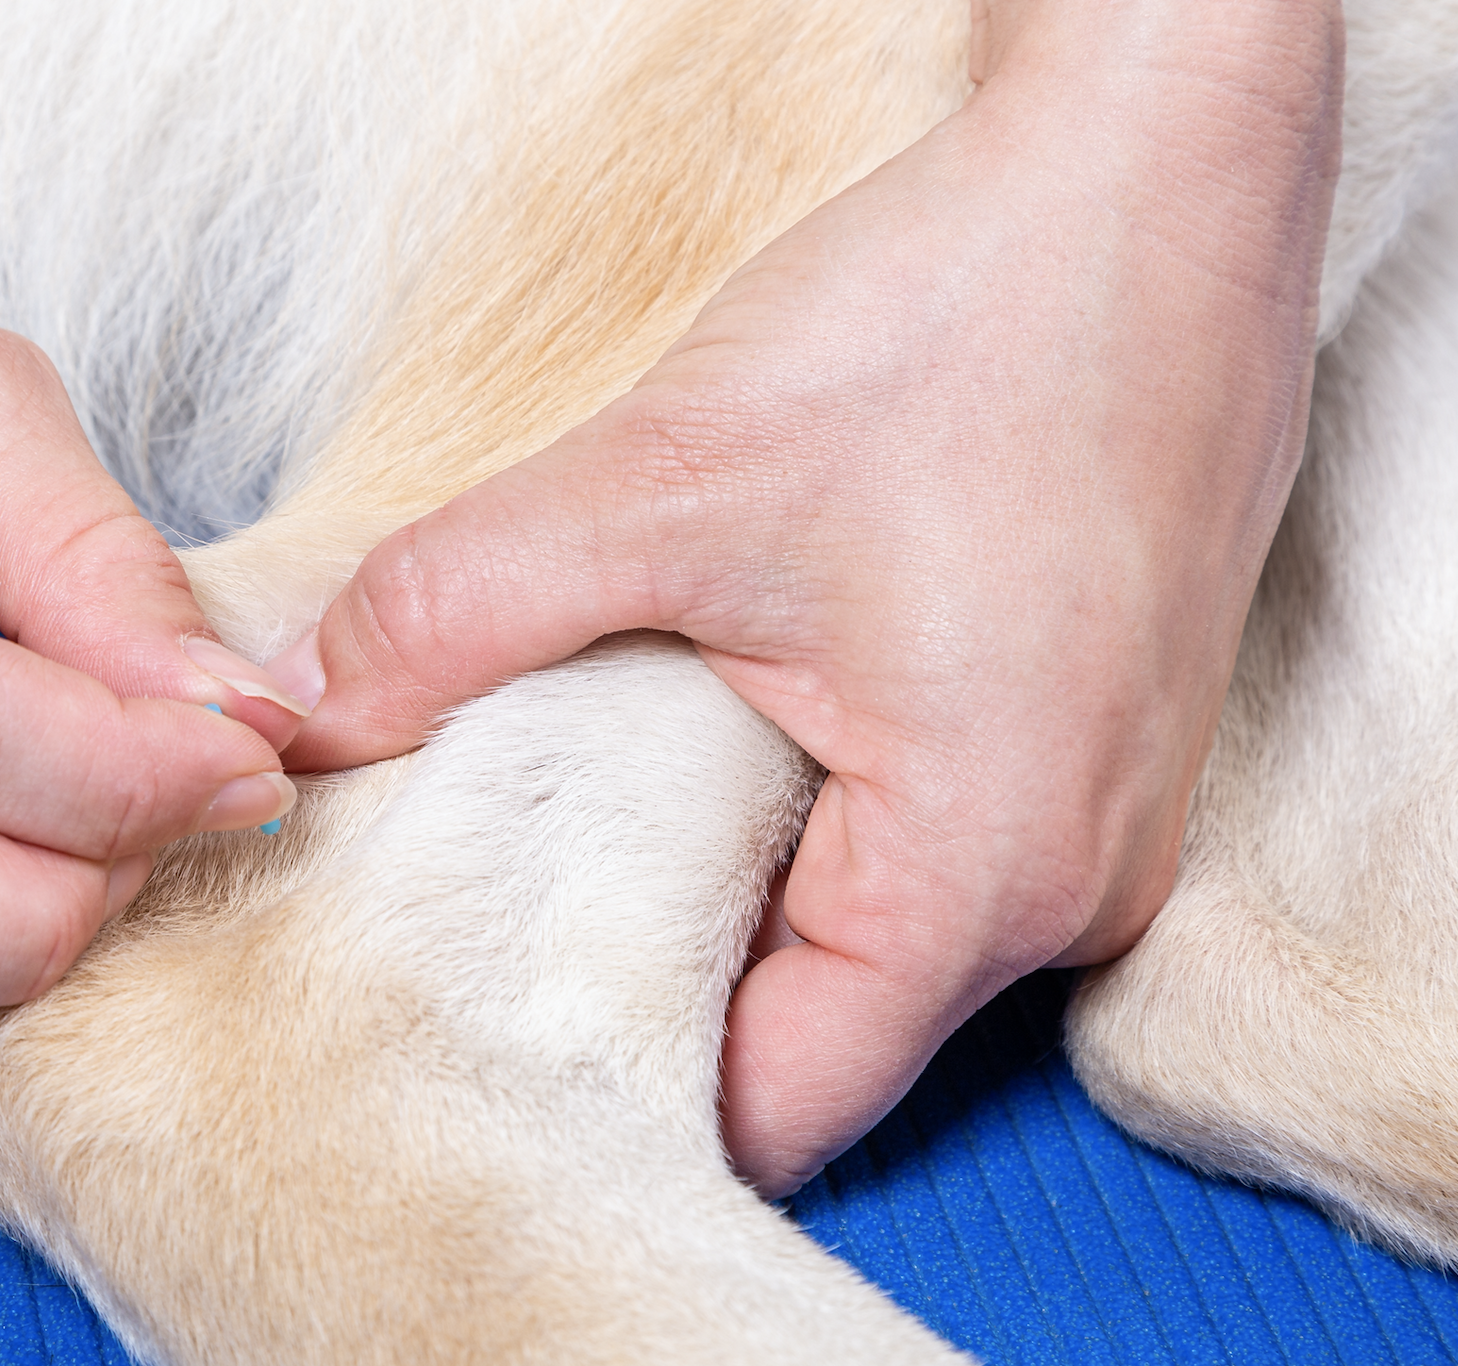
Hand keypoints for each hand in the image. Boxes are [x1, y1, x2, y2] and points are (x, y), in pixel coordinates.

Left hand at [265, 0, 1341, 1191]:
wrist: (1159, 168)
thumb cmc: (969, 322)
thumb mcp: (670, 480)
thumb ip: (459, 612)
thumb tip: (298, 712)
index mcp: (985, 873)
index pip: (776, 1105)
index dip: (603, 1083)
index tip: (462, 1034)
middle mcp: (1064, 883)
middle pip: (813, 1029)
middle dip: (640, 982)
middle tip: (476, 920)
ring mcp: (1087, 810)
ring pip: (856, 931)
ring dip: (716, 883)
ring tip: (567, 814)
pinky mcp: (1075, 732)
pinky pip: (911, 839)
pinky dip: (794, 810)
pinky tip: (692, 728)